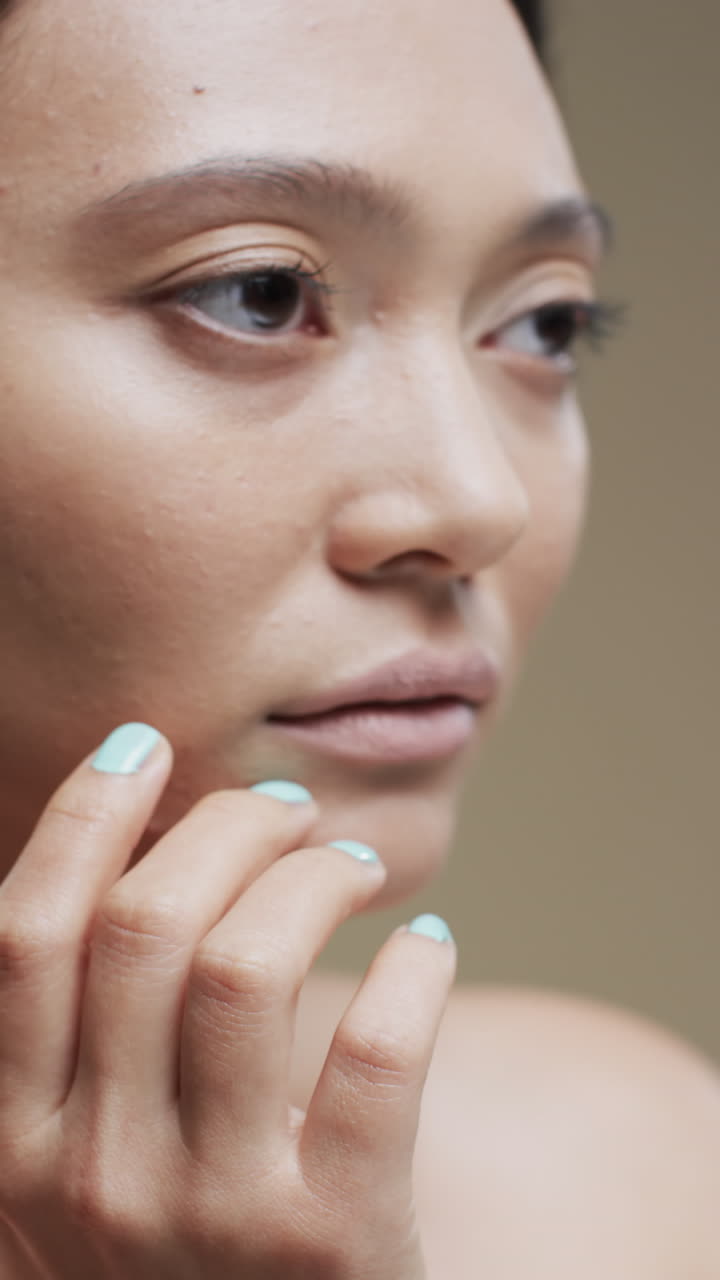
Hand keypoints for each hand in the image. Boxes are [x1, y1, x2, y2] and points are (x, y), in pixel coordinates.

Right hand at [0, 727, 455, 1278]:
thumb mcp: (90, 1157)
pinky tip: (429, 949)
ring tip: (352, 864)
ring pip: (247, 968)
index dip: (83, 819)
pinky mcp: (333, 1246)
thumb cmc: (182, 1248)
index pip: (25, 938)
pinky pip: (373, 1059)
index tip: (144, 746)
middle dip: (223, 827)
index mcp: (15, 1142)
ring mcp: (210, 1218)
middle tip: (282, 808)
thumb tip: (133, 849)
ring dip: (312, 879)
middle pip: (146, 926)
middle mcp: (92, 1178)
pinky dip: (411, 976)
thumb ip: (86, 1039)